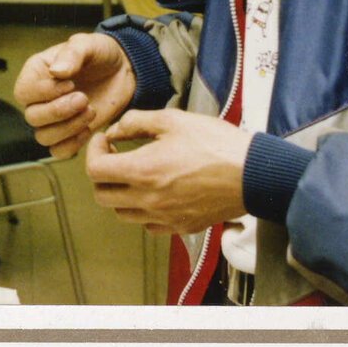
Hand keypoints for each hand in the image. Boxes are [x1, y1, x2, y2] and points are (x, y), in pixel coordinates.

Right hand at [12, 32, 134, 158]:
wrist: (123, 70)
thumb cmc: (101, 54)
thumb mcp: (88, 44)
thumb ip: (72, 54)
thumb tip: (56, 71)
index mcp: (37, 73)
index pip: (23, 92)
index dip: (45, 92)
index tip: (70, 83)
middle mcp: (40, 97)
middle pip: (32, 117)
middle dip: (60, 111)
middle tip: (84, 98)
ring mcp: (54, 118)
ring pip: (44, 137)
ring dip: (69, 128)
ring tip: (90, 110)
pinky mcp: (69, 133)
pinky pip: (58, 151)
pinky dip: (72, 145)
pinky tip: (88, 127)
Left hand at [83, 108, 252, 234]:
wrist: (254, 174)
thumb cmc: (217, 144)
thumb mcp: (173, 120)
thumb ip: (136, 122)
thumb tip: (115, 130)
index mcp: (143, 171)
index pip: (95, 170)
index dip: (93, 151)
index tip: (105, 140)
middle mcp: (148, 200)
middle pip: (102, 195)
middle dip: (102, 173)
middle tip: (115, 155)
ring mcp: (164, 218)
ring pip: (122, 213)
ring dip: (120, 193)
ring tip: (135, 173)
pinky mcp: (181, 227)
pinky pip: (147, 225)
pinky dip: (142, 210)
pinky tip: (155, 192)